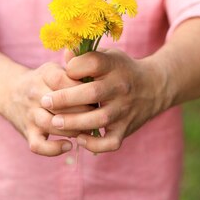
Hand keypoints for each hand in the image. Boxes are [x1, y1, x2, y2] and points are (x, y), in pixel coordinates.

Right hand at [2, 61, 89, 156]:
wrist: (9, 90)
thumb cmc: (42, 80)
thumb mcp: (55, 68)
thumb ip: (75, 70)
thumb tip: (98, 77)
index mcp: (45, 74)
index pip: (65, 82)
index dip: (83, 90)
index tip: (97, 94)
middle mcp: (35, 94)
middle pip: (62, 105)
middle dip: (83, 111)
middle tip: (97, 115)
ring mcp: (30, 114)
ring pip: (53, 125)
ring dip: (73, 129)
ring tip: (86, 129)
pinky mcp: (27, 132)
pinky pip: (39, 146)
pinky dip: (54, 149)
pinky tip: (68, 146)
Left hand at [40, 49, 170, 153]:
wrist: (154, 86)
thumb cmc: (120, 69)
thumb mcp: (107, 55)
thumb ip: (85, 55)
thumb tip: (65, 54)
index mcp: (114, 66)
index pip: (93, 63)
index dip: (74, 67)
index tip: (64, 71)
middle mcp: (121, 87)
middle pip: (92, 93)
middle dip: (65, 99)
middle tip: (45, 101)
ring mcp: (124, 109)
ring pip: (99, 119)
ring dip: (74, 122)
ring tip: (54, 122)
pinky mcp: (127, 128)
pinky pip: (111, 142)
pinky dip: (94, 145)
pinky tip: (79, 139)